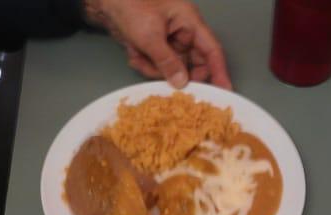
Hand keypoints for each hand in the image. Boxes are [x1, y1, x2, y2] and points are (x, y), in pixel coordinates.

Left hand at [85, 0, 231, 89]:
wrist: (106, 4)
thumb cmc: (131, 7)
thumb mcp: (150, 37)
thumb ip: (167, 61)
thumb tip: (182, 82)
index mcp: (189, 22)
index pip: (211, 50)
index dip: (219, 71)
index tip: (225, 90)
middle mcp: (183, 33)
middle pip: (192, 64)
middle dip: (177, 74)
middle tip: (167, 82)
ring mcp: (169, 42)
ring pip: (172, 68)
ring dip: (154, 68)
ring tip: (138, 55)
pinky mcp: (156, 49)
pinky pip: (157, 66)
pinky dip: (145, 64)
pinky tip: (133, 53)